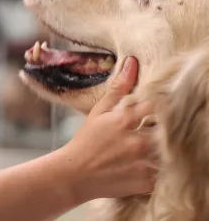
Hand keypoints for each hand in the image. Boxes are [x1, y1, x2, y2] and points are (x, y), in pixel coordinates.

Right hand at [58, 57, 156, 201]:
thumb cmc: (86, 140)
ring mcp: (142, 163)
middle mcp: (136, 141)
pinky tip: (149, 162)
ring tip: (152, 144)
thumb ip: (117, 88)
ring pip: (168, 150)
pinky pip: (164, 172)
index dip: (162, 103)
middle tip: (156, 125)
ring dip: (163, 146)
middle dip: (164, 125)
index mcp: (124, 120)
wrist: (75, 174)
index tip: (160, 104)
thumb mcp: (99, 111)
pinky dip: (160, 166)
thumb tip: (132, 62)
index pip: (157, 105)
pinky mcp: (146, 182)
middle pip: (166, 128)